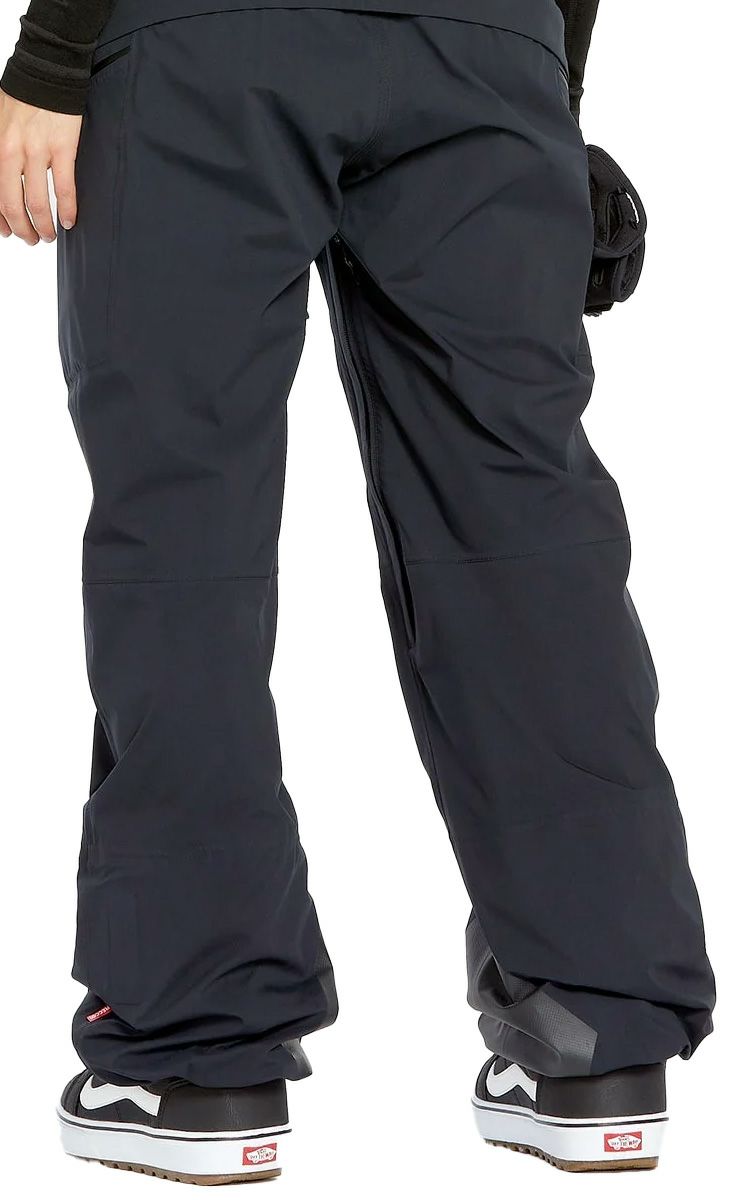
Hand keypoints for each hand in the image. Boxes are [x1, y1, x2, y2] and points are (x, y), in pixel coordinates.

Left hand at [0, 89, 81, 244]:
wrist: (46, 72)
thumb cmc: (22, 97)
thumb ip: (1, 152)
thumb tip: (6, 178)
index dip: (0, 219)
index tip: (7, 231)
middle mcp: (10, 152)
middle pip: (12, 204)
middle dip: (22, 229)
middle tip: (32, 239)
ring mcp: (36, 151)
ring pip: (37, 203)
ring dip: (44, 226)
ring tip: (50, 235)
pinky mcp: (61, 148)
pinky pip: (64, 189)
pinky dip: (67, 210)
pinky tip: (70, 222)